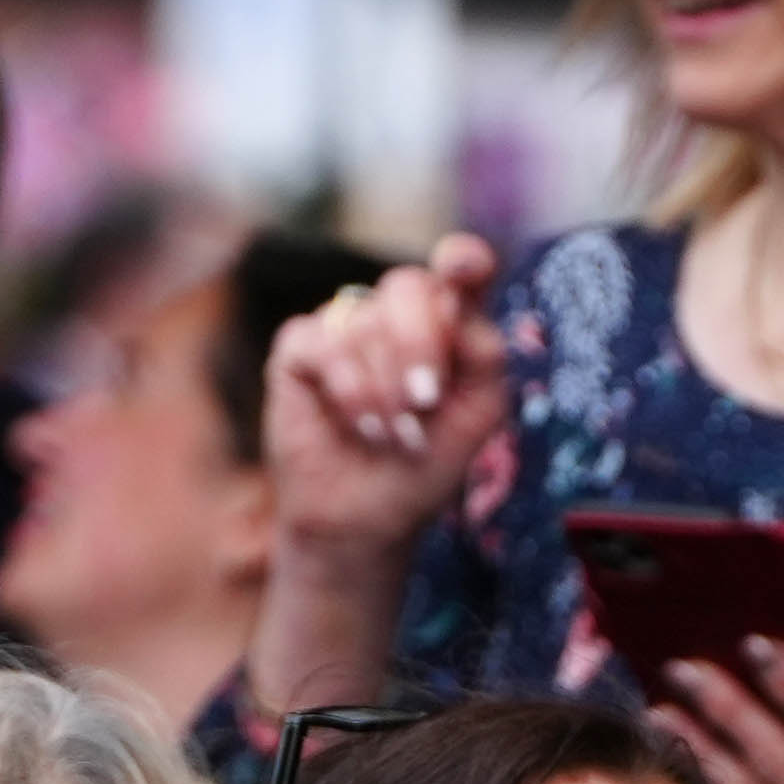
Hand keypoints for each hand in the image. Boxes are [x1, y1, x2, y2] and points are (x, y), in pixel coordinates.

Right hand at [262, 235, 510, 568]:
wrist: (365, 522)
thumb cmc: (423, 467)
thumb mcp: (476, 415)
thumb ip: (484, 355)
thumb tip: (457, 305)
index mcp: (447, 323)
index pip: (461, 273)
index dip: (465, 261)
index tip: (464, 265)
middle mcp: (395, 315)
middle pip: (410, 287)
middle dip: (421, 345)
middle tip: (425, 401)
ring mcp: (345, 326)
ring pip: (366, 322)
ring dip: (386, 391)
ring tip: (393, 437)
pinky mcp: (300, 349)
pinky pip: (324, 343)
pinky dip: (350, 390)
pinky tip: (359, 427)